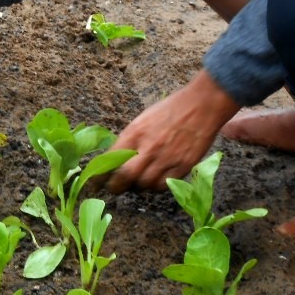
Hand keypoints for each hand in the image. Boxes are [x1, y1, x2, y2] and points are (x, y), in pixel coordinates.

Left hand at [104, 70, 241, 192]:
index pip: (110, 160)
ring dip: (138, 187)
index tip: (94, 183)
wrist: (201, 106)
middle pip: (126, 177)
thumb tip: (116, 159)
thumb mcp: (142, 120)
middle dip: (116, 187)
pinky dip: (156, 186)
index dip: (100, 175)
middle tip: (114, 188)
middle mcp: (149, 147)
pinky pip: (165, 185)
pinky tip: (155, 180)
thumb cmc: (169, 110)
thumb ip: (130, 140)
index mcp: (134, 133)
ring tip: (138, 181)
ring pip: (145, 185)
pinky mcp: (183, 166)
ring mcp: (167, 158)